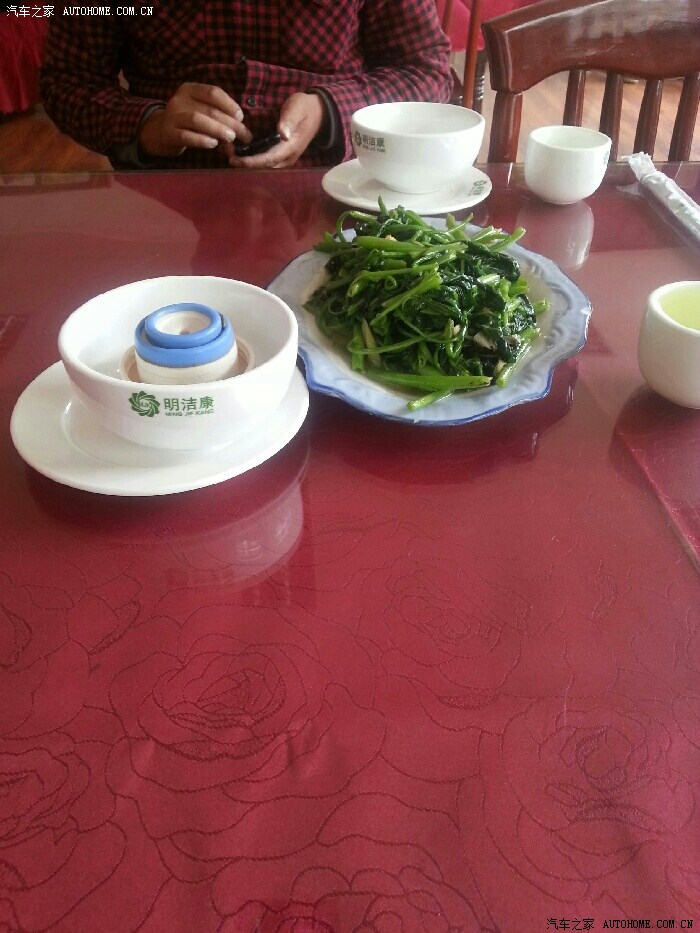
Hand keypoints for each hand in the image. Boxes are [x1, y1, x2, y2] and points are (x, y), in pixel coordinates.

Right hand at [138, 83, 252, 157]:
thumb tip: (242, 128)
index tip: (241, 117)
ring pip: (198, 119)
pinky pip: (186, 136)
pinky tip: (213, 144)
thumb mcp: (200, 111)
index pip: (213, 92)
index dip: (229, 104)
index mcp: (190, 89)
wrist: (160, 132)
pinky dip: (202, 140)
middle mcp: (180, 99)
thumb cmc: (187, 122)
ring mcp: (172, 116)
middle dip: (230, 123)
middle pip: (209, 109)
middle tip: (243, 135)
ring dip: (217, 129)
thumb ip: (218, 115)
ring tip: (230, 138)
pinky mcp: (169, 133)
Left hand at [225, 92, 324, 168]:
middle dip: (245, 163)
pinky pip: (265, 161)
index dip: (251, 161)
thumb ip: (289, 119)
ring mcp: (284, 158)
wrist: (318, 113)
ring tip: (229, 154)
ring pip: (263, 166)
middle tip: (226, 155)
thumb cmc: (305, 108)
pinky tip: (240, 153)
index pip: (268, 159)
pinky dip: (252, 159)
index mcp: (290, 147)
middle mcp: (287, 157)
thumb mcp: (298, 107)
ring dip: (247, 162)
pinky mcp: (281, 155)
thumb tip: (282, 134)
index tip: (235, 159)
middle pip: (263, 166)